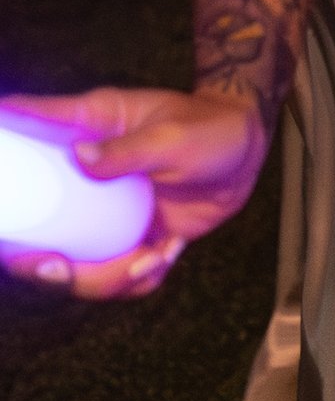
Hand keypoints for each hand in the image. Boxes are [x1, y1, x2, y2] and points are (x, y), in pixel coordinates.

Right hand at [0, 84, 264, 296]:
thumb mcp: (175, 136)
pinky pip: (116, 274)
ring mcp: (104, 210)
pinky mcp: (128, 236)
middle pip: (39, 222)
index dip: (9, 125)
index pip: (38, 122)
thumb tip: (80, 156)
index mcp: (91, 127)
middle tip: (51, 265)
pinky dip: (136, 278)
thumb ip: (129, 150)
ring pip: (76, 262)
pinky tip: (167, 254)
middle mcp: (87, 172)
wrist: (244, 152)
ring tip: (147, 261)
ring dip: (100, 277)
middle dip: (36, 258)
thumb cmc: (211, 128)